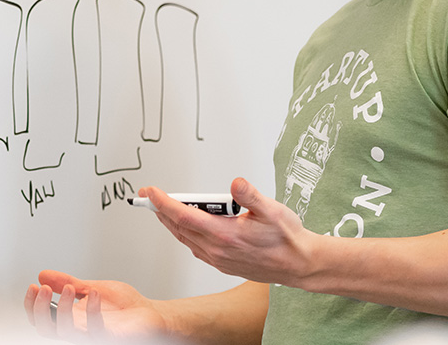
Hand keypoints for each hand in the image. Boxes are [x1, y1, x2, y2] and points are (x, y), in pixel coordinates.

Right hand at [24, 270, 169, 341]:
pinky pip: (95, 329)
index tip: (33, 286)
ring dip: (62, 309)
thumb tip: (43, 274)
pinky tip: (93, 293)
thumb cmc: (123, 306)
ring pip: (65, 332)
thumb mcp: (90, 287)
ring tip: (70, 287)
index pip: (41, 318)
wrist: (149, 312)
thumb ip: (67, 282)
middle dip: (39, 309)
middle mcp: (78, 329)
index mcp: (71, 319)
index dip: (32, 305)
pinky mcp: (110, 337)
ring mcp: (93, 335)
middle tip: (43, 288)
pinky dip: (91, 310)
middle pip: (45, 329)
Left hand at [143, 177, 318, 285]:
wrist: (299, 265)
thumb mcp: (273, 210)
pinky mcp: (223, 264)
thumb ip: (250, 196)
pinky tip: (186, 228)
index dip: (164, 203)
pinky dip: (184, 236)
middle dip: (161, 211)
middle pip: (179, 228)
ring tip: (162, 210)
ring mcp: (219, 259)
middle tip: (148, 197)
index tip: (151, 192)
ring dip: (171, 224)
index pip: (184, 216)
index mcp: (225, 234)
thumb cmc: (288, 238)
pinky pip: (195, 249)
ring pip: (185, 239)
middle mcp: (218, 249)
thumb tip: (235, 183)